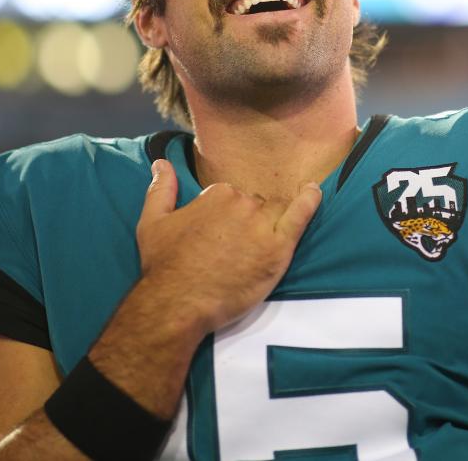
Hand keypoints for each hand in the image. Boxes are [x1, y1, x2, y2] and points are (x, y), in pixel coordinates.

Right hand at [136, 159, 321, 333]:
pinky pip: (300, 216)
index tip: (216, 237)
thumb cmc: (163, 265)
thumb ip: (160, 189)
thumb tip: (160, 163)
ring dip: (270, 223)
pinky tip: (315, 192)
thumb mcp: (152, 222)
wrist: (178, 303)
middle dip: (248, 221)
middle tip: (233, 249)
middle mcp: (243, 204)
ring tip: (260, 242)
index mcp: (218, 194)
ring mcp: (263, 226)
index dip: (226, 217)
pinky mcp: (278, 249)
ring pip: (275, 213)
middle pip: (255, 204)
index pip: (232, 196)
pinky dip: (310, 201)